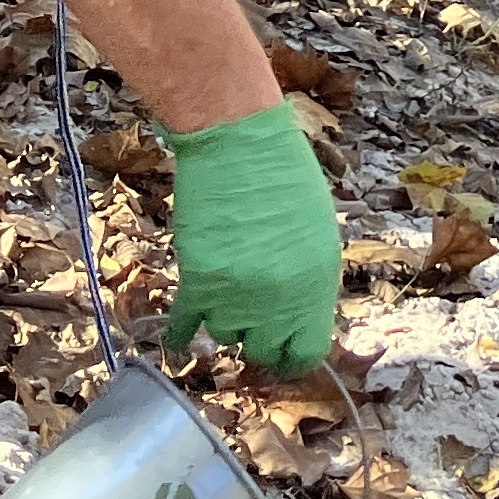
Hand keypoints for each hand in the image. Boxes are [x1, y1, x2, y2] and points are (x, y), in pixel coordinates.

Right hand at [161, 104, 342, 375]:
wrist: (239, 143)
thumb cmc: (285, 177)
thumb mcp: (318, 233)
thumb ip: (309, 281)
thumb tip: (297, 314)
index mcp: (316, 286)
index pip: (306, 351)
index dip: (293, 356)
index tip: (283, 353)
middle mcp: (278, 302)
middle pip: (262, 350)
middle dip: (258, 339)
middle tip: (251, 324)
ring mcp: (237, 295)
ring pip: (224, 336)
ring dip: (224, 320)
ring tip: (224, 296)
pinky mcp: (198, 282)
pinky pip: (185, 327)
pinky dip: (181, 334)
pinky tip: (180, 336)